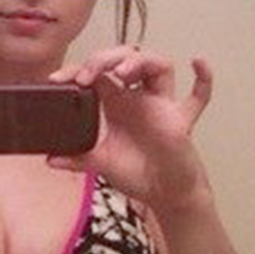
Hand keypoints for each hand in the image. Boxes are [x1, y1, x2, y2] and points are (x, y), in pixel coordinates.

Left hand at [47, 46, 214, 214]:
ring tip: (122, 73)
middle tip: (89, 75)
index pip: (97, 73)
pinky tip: (197, 62)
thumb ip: (77, 159)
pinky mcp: (180, 120)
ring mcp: (161, 105)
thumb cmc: (137, 172)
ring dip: (140, 62)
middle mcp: (138, 98)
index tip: (59, 79)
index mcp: (115, 103)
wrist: (163, 194)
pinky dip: (203, 78)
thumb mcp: (101, 163)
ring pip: (158, 66)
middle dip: (105, 59)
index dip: (79, 70)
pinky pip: (198, 96)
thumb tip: (50, 159)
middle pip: (126, 59)